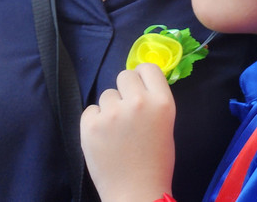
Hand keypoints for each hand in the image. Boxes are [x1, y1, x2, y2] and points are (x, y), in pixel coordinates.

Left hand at [80, 63, 175, 201]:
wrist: (137, 194)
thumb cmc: (155, 163)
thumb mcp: (165, 125)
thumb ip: (153, 102)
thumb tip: (138, 83)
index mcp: (162, 102)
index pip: (148, 67)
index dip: (142, 77)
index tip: (139, 88)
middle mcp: (138, 102)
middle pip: (124, 75)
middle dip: (124, 91)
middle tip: (127, 112)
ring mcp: (112, 113)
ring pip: (107, 94)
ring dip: (110, 109)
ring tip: (116, 133)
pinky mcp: (90, 125)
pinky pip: (91, 110)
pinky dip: (95, 122)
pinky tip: (104, 139)